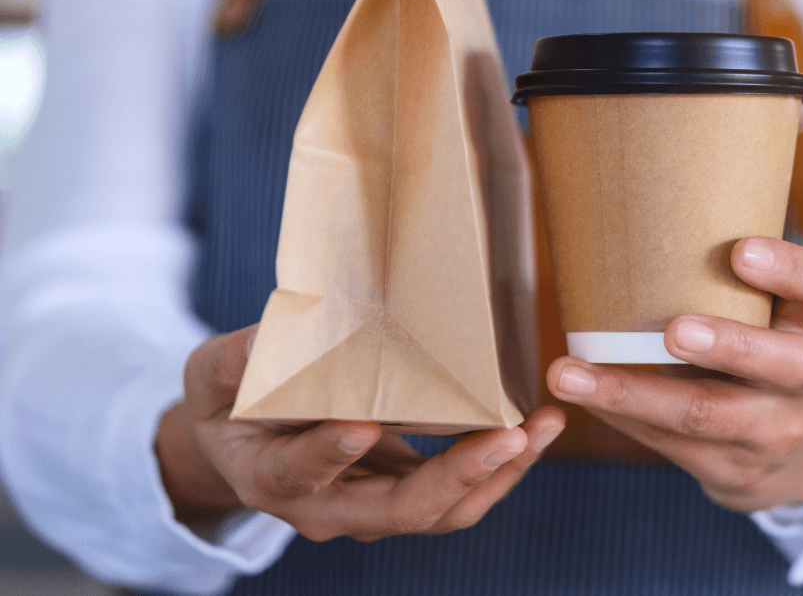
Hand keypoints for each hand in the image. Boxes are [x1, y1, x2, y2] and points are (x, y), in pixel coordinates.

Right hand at [157, 325, 564, 539]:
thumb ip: (236, 361)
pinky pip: (457, 493)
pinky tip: (535, 429)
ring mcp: (370, 506)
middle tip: (508, 437)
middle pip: (397, 510)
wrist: (245, 444)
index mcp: (270, 477)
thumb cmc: (229, 403)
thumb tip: (266, 336)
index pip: (300, 474)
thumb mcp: (213, 375)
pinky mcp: (402, 490)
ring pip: (441, 511)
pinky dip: (499, 465)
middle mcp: (326, 507)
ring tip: (543, 429)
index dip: (329, 454)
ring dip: (497, 474)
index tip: (361, 424)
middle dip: (457, 476)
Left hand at [546, 237, 802, 511]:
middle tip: (673, 330)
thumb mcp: (767, 315)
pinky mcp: (731, 466)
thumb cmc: (760, 350)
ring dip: (632, 393)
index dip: (786, 268)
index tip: (741, 250)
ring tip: (570, 372)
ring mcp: (772, 428)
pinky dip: (620, 413)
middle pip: (778, 363)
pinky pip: (670, 441)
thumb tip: (635, 209)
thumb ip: (728, 281)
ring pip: (705, 413)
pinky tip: (581, 394)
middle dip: (726, 345)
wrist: (794, 452)